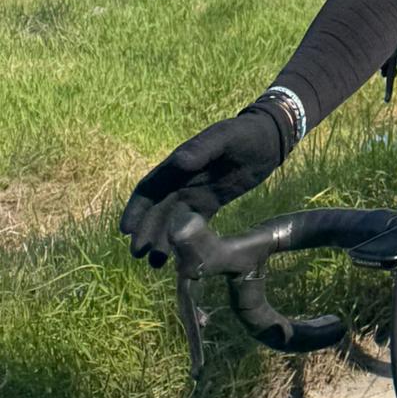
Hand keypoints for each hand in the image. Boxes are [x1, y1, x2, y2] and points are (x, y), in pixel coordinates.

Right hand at [120, 112, 284, 267]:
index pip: (149, 188)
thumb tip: (179, 161)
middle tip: (139, 254)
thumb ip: (203, 148)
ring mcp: (195, 193)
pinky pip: (192, 224)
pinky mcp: (210, 203)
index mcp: (178, 163)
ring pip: (172, 220)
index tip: (126, 230)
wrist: (269, 140)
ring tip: (155, 263)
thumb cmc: (245, 134)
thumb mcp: (225, 137)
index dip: (136, 208)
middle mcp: (181, 180)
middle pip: (157, 209)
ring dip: (161, 240)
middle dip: (146, 231)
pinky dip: (183, 239)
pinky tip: (178, 258)